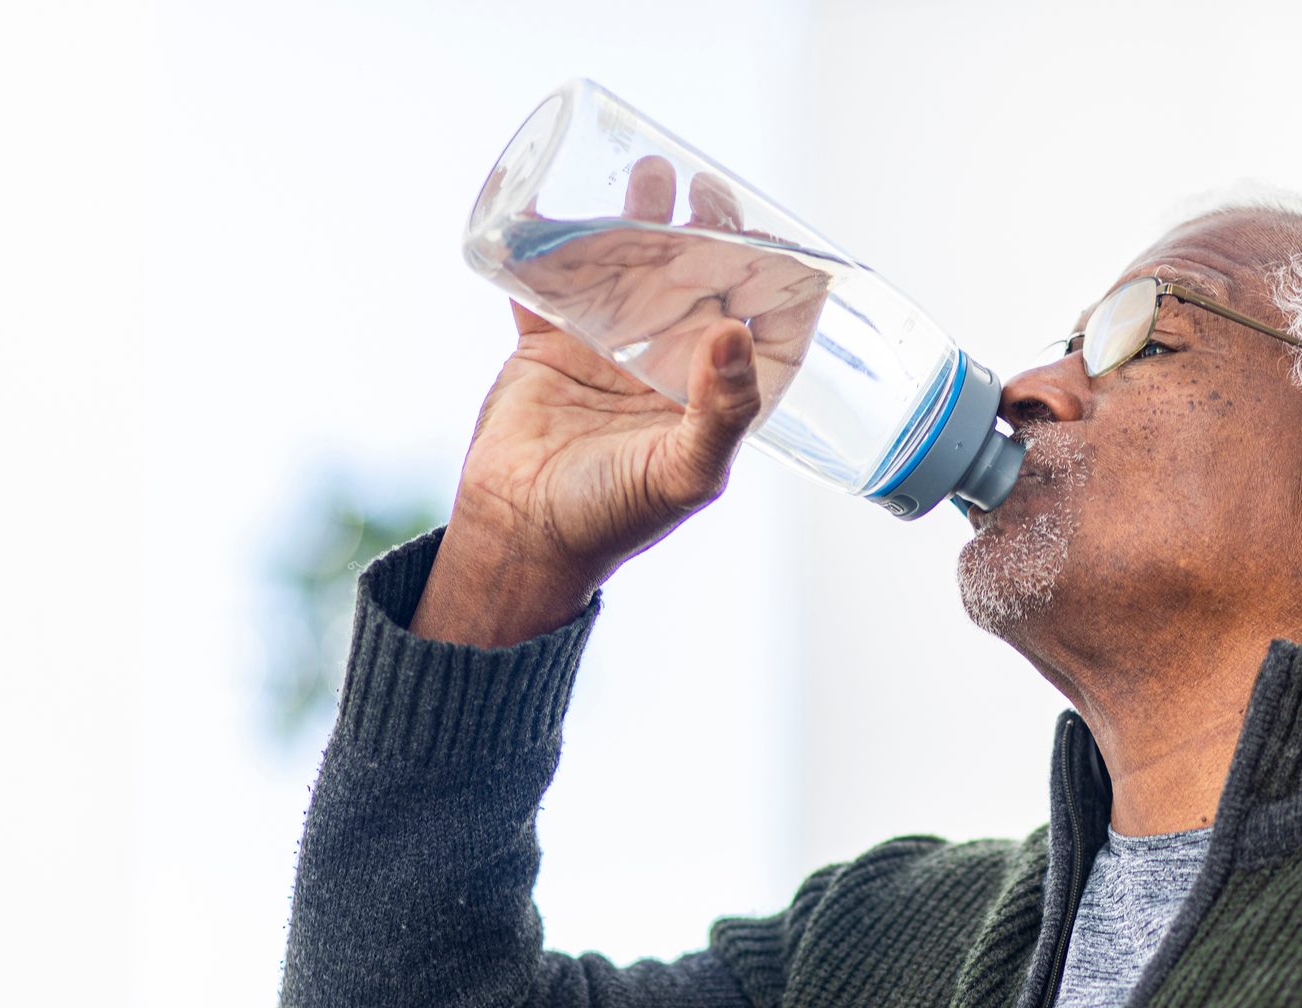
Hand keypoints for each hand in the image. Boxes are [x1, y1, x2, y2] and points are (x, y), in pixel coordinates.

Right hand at [451, 159, 829, 587]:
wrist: (520, 538)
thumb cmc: (615, 518)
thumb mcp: (684, 472)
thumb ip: (722, 412)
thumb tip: (736, 332)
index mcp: (713, 398)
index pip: (763, 329)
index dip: (779, 283)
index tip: (781, 238)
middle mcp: (667, 368)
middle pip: (699, 283)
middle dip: (708, 233)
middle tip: (705, 189)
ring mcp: (607, 352)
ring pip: (631, 271)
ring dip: (639, 222)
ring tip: (650, 175)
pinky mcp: (548, 345)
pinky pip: (552, 283)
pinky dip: (550, 245)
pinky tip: (555, 203)